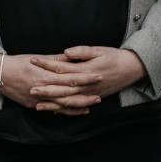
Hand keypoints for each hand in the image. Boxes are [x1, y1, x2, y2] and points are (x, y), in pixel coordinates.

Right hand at [0, 52, 94, 114]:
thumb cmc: (17, 63)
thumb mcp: (37, 58)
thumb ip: (56, 60)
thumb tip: (72, 57)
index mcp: (45, 75)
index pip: (70, 77)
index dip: (85, 77)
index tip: (98, 75)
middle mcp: (43, 89)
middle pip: (69, 94)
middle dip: (86, 94)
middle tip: (100, 94)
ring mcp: (38, 100)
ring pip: (63, 105)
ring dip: (78, 105)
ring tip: (92, 104)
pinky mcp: (34, 105)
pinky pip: (53, 110)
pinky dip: (66, 111)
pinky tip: (77, 111)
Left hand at [27, 45, 146, 109]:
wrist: (130, 69)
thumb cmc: (114, 57)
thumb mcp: (99, 50)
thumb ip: (82, 51)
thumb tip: (65, 52)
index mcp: (85, 70)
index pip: (61, 67)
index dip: (46, 64)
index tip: (33, 61)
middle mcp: (85, 84)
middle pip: (62, 88)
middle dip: (45, 89)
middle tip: (30, 89)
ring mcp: (89, 93)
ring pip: (68, 101)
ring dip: (52, 104)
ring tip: (37, 105)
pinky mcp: (92, 97)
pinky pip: (76, 107)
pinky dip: (65, 110)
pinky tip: (53, 111)